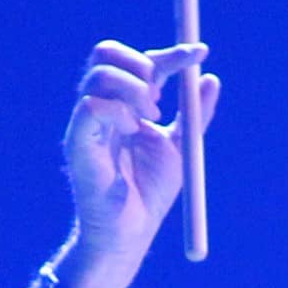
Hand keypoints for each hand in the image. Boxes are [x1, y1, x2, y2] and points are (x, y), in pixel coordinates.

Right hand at [52, 39, 216, 287]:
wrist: (132, 234)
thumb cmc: (150, 195)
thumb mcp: (181, 147)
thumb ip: (195, 113)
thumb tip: (210, 77)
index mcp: (124, 105)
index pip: (139, 61)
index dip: (171, 54)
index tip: (200, 53)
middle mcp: (102, 107)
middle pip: (107, 54)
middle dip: (144, 62)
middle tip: (164, 95)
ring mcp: (86, 123)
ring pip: (99, 74)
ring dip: (134, 87)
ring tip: (151, 116)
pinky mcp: (77, 143)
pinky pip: (91, 106)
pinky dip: (119, 111)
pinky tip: (131, 131)